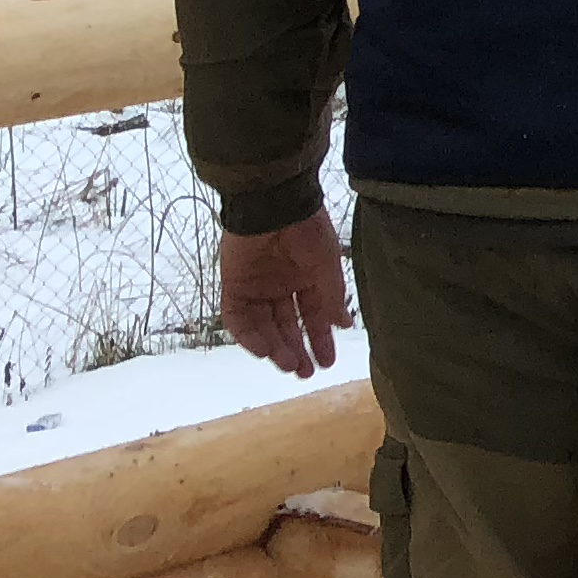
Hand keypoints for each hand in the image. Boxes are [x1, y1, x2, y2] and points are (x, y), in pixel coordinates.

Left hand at [220, 212, 351, 376]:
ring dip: (276, 347)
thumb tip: (344, 325)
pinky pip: (239, 319)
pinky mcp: (233, 287)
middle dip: (297, 349)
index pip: (312, 316)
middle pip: (287, 326)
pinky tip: (265, 350)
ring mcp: (256, 287)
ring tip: (290, 365)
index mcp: (306, 278)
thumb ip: (332, 295)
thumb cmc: (307, 229)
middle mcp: (281, 286)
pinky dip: (249, 336)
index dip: (320, 338)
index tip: (329, 361)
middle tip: (306, 372)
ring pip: (264, 327)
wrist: (273, 205)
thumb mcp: (327, 264)